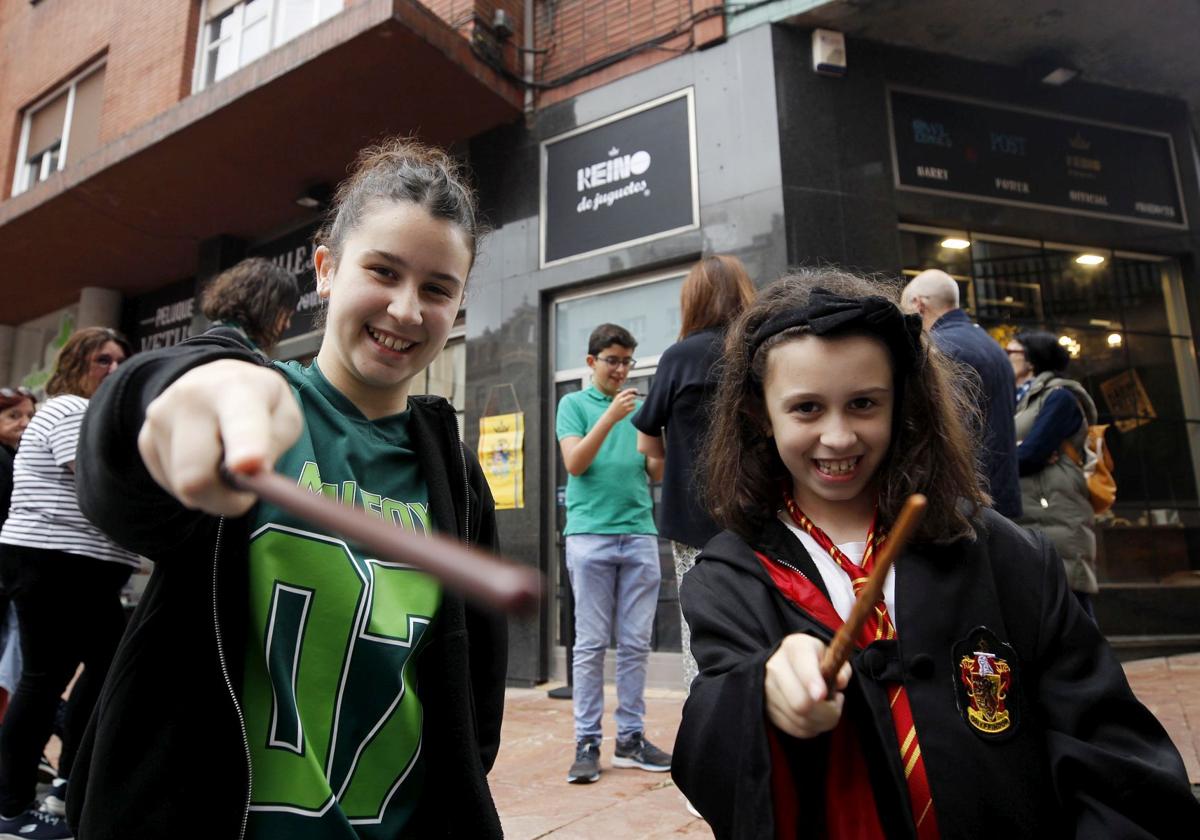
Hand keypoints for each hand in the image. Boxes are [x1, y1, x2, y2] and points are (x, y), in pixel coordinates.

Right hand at [138, 359, 302, 516]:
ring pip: (183, 487)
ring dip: (210, 493)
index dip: (244, 447)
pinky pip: (170, 485)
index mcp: (236, 388)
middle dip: (224, 501)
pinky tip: (203, 461)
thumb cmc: (259, 404)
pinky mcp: (145, 439)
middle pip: (196, 475)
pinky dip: (193, 488)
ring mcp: (161, 418)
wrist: (215, 381)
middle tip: (245, 494)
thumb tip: (249, 474)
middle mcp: (190, 398)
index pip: (240, 421)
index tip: (247, 465)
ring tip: (223, 463)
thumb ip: (275, 444)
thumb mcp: (285, 417)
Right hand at [603, 388, 638, 423]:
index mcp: (618, 396)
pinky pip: (633, 407)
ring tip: (629, 405)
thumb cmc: (614, 407)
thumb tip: (632, 393)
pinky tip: (630, 409)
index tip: (636, 390)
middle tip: (634, 398)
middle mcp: (621, 400)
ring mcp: (624, 406)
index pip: (628, 391)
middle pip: (632, 396)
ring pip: (633, 402)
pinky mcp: (626, 411)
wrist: (610, 416)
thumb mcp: (616, 400)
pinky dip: (633, 408)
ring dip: (633, 403)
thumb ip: (623, 396)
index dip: (633, 390)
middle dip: (634, 397)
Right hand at [764, 633, 850, 738]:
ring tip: (828, 708)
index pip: (802, 666)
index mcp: (794, 647)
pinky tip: (816, 716)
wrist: (788, 665)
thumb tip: (840, 682)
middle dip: (828, 711)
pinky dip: (812, 728)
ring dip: (822, 721)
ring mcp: (768, 691)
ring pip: (801, 720)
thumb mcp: (831, 656)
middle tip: (837, 702)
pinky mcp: (768, 710)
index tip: (822, 695)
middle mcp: (775, 667)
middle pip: (801, 703)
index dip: (812, 682)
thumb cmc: (816, 661)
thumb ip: (841, 667)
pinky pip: (796, 729)